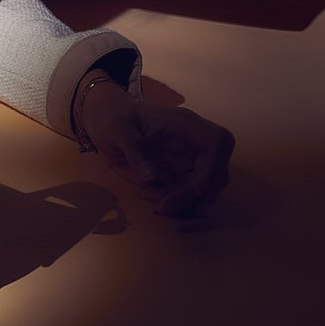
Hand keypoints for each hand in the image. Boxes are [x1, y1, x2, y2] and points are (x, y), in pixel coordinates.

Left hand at [76, 76, 234, 216]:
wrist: (106, 120)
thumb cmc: (113, 117)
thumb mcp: (117, 128)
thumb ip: (134, 148)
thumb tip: (152, 177)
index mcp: (186, 123)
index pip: (218, 145)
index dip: (209, 172)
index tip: (184, 193)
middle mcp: (196, 142)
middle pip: (216, 176)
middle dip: (190, 198)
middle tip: (159, 207)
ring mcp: (193, 159)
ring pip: (203, 192)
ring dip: (178, 202)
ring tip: (141, 191)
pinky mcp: (184, 174)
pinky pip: (187, 196)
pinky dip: (170, 202)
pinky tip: (143, 192)